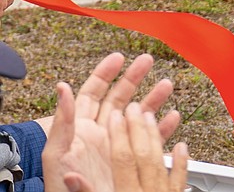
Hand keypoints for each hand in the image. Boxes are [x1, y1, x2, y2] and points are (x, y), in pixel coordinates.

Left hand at [42, 54, 180, 191]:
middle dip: (133, 77)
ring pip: (138, 117)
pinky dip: (163, 128)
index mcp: (81, 130)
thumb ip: (62, 122)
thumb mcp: (57, 154)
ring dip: (153, 99)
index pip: (92, 93)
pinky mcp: (131, 163)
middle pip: (118, 99)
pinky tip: (172, 117)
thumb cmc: (61, 188)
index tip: (119, 58)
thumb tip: (62, 88)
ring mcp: (117, 147)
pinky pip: (151, 141)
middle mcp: (100, 136)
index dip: (105, 74)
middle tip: (147, 61)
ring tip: (166, 84)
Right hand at [107, 104, 188, 191]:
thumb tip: (71, 178)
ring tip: (151, 116)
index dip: (118, 135)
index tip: (115, 116)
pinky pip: (180, 179)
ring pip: (160, 161)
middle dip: (137, 128)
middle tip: (134, 107)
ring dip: (156, 136)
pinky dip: (181, 161)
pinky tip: (182, 146)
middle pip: (143, 154)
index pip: (122, 159)